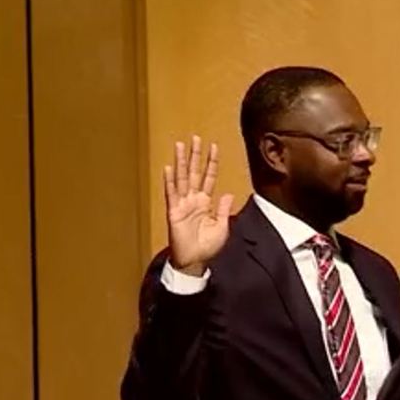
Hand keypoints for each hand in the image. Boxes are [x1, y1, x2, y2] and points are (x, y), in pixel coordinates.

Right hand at [164, 135, 233, 275]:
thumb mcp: (222, 227)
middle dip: (195, 155)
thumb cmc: (207, 246)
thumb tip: (229, 194)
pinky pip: (172, 193)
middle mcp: (194, 200)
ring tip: (180, 145)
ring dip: (181, 161)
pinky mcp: (174, 212)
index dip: (211, 162)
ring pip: (182, 178)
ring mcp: (183, 204)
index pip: (209, 177)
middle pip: (194, 172)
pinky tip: (169, 168)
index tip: (213, 146)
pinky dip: (170, 181)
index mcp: (206, 202)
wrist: (194, 261)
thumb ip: (224, 210)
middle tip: (196, 138)